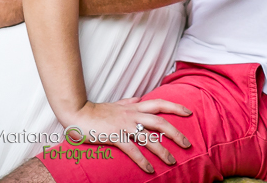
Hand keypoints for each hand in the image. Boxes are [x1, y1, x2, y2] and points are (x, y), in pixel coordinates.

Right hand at [67, 98, 192, 173]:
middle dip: (175, 133)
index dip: (175, 107)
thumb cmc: (96, 111)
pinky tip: (150, 170)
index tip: (188, 112)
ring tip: (171, 162)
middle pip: (159, 122)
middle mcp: (132, 115)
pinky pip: (133, 150)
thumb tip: (140, 97)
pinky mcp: (115, 136)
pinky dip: (143, 161)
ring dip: (162, 151)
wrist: (77, 113)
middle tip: (187, 144)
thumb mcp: (115, 104)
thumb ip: (129, 101)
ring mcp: (124, 126)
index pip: (159, 103)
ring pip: (149, 138)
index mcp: (134, 107)